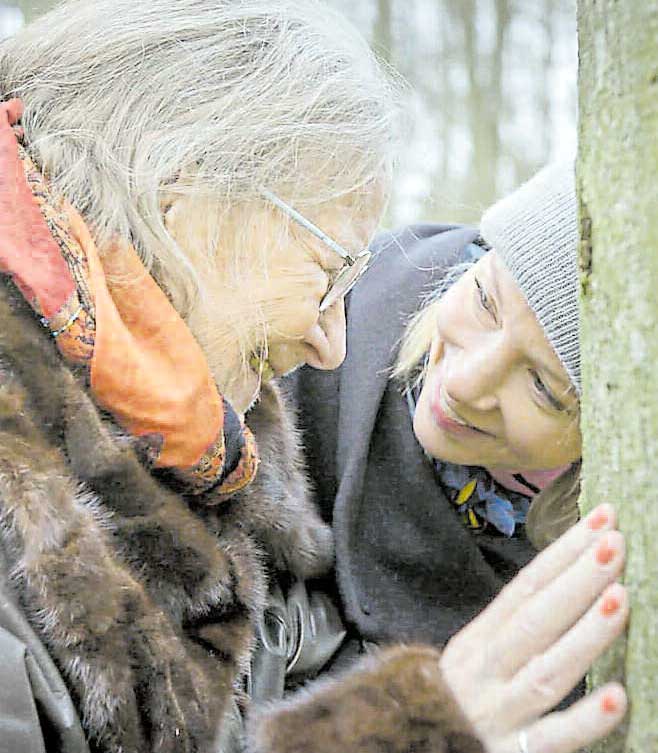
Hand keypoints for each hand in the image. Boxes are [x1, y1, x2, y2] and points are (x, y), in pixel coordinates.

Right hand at [440, 504, 627, 752]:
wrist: (408, 752)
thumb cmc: (457, 702)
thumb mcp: (476, 658)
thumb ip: (516, 630)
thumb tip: (572, 584)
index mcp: (479, 640)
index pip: (525, 587)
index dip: (563, 554)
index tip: (601, 520)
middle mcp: (486, 669)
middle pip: (534, 620)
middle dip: (576, 580)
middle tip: (614, 542)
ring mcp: (497, 712)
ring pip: (545, 672)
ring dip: (584, 635)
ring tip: (621, 597)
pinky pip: (551, 740)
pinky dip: (584, 719)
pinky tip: (619, 696)